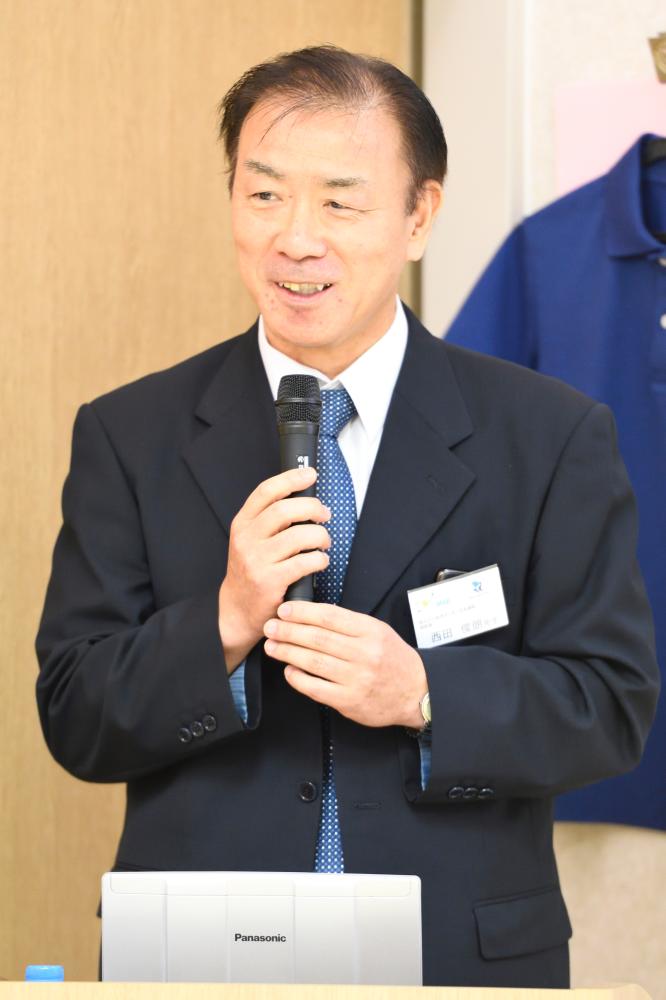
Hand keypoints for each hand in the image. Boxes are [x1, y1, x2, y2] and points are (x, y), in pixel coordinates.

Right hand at [218, 468, 330, 671]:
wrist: (235, 609)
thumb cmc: (251, 570)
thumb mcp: (251, 539)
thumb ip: (270, 519)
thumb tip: (304, 496)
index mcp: (243, 523)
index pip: (266, 491)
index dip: (291, 478)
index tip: (310, 474)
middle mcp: (246, 539)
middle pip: (285, 509)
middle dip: (313, 508)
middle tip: (324, 514)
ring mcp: (256, 560)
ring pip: (299, 535)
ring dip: (320, 536)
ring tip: (323, 542)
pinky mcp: (269, 581)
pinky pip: (304, 562)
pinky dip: (319, 559)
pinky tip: (320, 561)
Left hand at [263, 602, 427, 728]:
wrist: (416, 692)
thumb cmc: (392, 659)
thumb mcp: (378, 631)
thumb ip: (349, 624)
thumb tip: (312, 615)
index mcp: (370, 631)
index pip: (330, 617)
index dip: (302, 612)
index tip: (284, 610)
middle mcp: (364, 654)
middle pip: (318, 638)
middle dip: (289, 631)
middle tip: (270, 626)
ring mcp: (356, 678)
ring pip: (314, 662)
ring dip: (288, 652)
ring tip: (272, 645)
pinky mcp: (349, 701)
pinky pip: (316, 688)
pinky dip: (298, 678)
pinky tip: (288, 670)